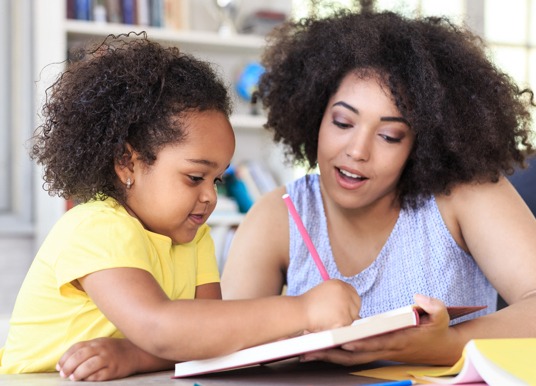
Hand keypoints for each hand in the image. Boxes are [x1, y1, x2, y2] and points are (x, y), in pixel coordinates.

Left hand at [57, 337, 172, 380]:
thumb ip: (86, 350)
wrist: (135, 352)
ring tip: (73, 378)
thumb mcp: (100, 344)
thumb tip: (66, 362)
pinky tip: (86, 380)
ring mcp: (109, 359)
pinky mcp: (114, 369)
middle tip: (63, 374)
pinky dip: (90, 378)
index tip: (59, 367)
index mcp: (96, 342)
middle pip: (81, 355)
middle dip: (69, 365)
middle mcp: (102, 349)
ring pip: (89, 365)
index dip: (65, 357)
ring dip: (78, 372)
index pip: (77, 347)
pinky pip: (100, 375)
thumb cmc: (113, 350)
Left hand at [300, 294, 459, 365]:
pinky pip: (353, 355)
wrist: (443, 349)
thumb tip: (419, 298)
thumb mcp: (441, 316)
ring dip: (329, 356)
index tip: (341, 340)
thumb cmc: (438, 331)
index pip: (375, 343)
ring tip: (306, 352)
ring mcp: (380, 353)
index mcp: (399, 341)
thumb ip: (433, 306)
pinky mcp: (377, 352)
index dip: (358, 343)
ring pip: (351, 358)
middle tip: (310, 350)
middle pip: (355, 355)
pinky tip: (320, 350)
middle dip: (332, 353)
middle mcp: (386, 350)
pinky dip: (337, 354)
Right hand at [301, 279, 360, 332]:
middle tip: (335, 317)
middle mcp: (344, 291)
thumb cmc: (307, 306)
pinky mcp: (345, 317)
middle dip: (349, 312)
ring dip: (342, 321)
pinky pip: (347, 326)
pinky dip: (338, 328)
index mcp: (339, 284)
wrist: (299, 312)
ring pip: (352, 317)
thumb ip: (337, 298)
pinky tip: (327, 325)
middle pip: (356, 305)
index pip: (353, 294)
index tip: (343, 309)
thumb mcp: (324, 294)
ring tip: (327, 320)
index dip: (349, 303)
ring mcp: (346, 304)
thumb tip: (353, 311)